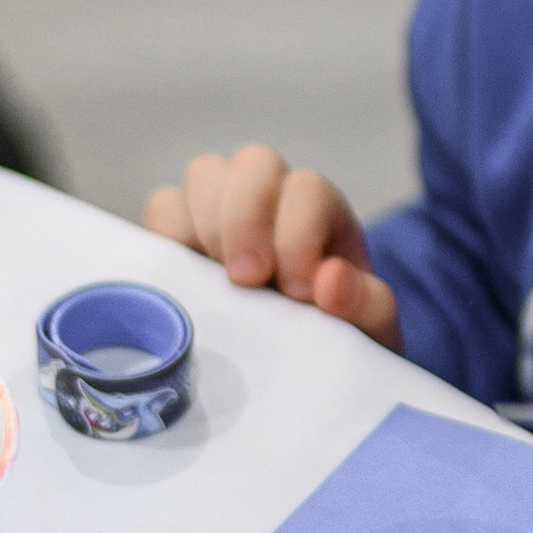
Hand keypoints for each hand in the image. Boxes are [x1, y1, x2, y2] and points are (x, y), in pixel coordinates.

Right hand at [142, 146, 400, 347]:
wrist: (302, 369)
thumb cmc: (340, 341)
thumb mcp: (369, 333)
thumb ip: (366, 306)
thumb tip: (331, 280)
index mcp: (323, 215)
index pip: (308, 190)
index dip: (298, 235)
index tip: (297, 292)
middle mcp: (273, 199)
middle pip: (254, 163)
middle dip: (246, 218)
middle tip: (247, 279)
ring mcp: (223, 211)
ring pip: (205, 174)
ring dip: (206, 224)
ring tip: (217, 282)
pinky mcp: (181, 236)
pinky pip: (163, 208)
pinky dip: (168, 237)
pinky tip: (185, 284)